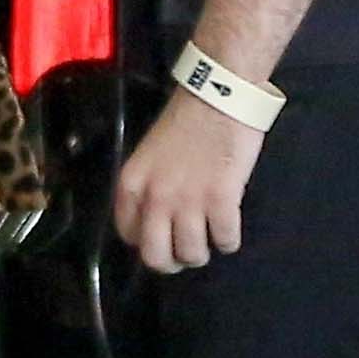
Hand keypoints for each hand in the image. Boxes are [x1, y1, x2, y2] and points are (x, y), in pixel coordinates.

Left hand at [115, 88, 262, 275]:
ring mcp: (188, 202)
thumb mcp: (149, 156)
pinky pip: (225, 241)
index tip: (163, 236)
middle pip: (156, 258)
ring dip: (204, 251)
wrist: (217, 95)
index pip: (129, 236)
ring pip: (193, 254)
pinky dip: (229, 240)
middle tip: (186, 251)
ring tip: (210, 235)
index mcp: (132, 186)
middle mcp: (155, 199)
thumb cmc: (185, 121)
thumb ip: (148, 188)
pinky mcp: (221, 201)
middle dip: (173, 261)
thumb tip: (158, 220)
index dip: (147, 242)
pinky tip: (229, 227)